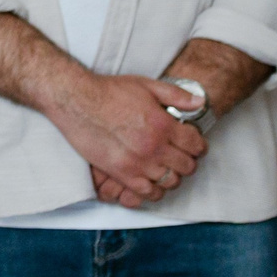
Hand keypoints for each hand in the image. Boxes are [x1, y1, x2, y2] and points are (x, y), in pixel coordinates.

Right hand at [48, 71, 206, 205]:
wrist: (76, 101)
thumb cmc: (109, 91)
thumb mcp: (146, 85)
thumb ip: (176, 95)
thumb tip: (200, 104)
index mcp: (163, 124)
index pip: (196, 145)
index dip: (198, 145)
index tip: (191, 144)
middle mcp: (154, 146)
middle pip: (187, 167)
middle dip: (187, 160)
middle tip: (178, 155)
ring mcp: (138, 163)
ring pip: (171, 182)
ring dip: (172, 175)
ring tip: (164, 167)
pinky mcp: (121, 173)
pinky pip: (148, 192)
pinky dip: (154, 189)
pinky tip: (150, 179)